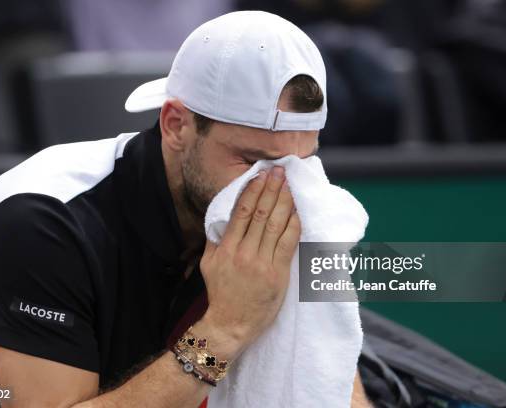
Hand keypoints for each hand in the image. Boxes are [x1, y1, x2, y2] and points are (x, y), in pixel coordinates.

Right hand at [197, 166, 300, 359]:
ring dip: (284, 202)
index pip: (242, 212)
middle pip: (261, 214)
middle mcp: (244, 253)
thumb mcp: (208, 264)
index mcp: (226, 248)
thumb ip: (215, 240)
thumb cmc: (220, 293)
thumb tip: (223, 216)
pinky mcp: (278, 274)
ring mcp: (262, 264)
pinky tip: (297, 212)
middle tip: (279, 171)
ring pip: (276, 225)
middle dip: (271, 189)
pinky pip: (288, 244)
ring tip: (289, 186)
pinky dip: (294, 225)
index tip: (260, 175)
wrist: (231, 324)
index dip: (253, 191)